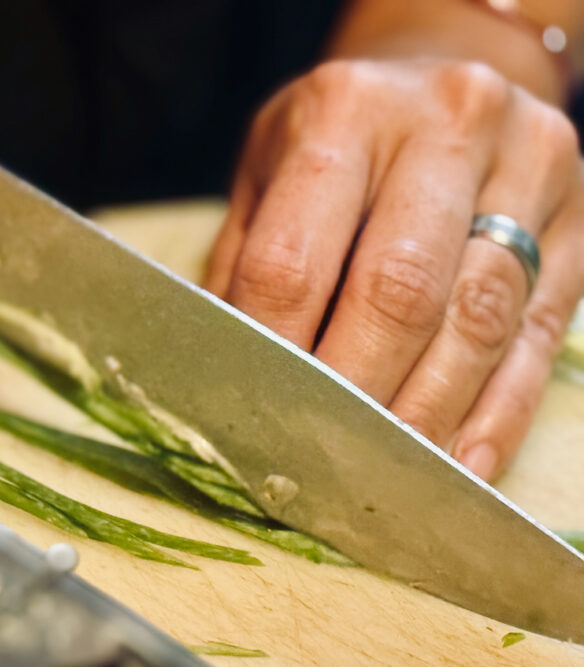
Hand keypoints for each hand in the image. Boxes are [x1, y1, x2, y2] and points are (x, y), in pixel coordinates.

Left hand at [206, 59, 583, 480]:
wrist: (441, 78)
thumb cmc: (335, 139)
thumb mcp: (268, 172)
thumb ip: (246, 267)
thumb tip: (223, 382)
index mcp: (343, 112)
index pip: (294, 264)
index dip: (272, 360)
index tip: (253, 425)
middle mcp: (445, 125)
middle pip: (396, 297)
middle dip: (353, 401)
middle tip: (318, 469)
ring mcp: (527, 167)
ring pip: (476, 323)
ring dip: (425, 419)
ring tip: (383, 482)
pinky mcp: (578, 222)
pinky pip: (538, 338)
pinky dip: (495, 415)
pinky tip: (458, 466)